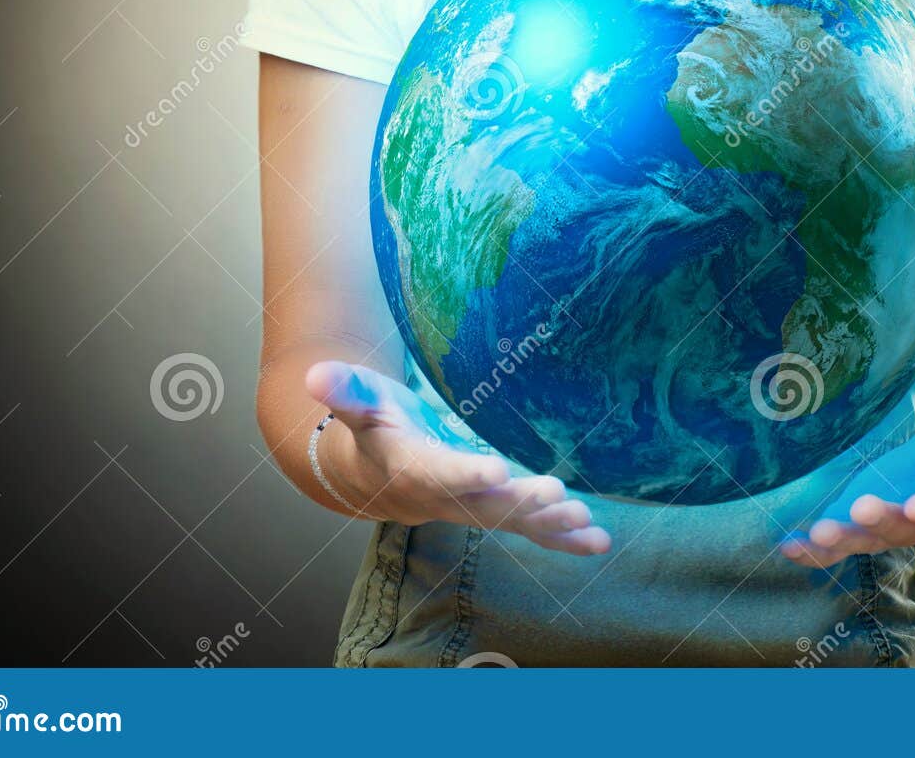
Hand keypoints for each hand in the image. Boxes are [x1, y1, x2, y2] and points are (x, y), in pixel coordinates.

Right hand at [304, 360, 611, 555]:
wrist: (367, 474)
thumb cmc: (368, 426)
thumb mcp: (357, 402)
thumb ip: (343, 389)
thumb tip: (315, 373)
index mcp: (411, 468)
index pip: (439, 474)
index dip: (464, 474)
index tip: (496, 470)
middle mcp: (443, 498)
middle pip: (484, 506)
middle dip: (522, 503)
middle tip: (558, 495)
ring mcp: (468, 509)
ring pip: (510, 522)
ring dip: (549, 525)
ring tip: (586, 521)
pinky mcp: (490, 510)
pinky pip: (527, 530)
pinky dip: (562, 539)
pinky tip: (598, 542)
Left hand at [778, 395, 914, 566]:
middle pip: (905, 525)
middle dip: (878, 522)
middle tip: (852, 514)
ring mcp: (899, 521)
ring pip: (870, 537)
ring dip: (841, 541)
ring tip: (813, 537)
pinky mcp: (873, 520)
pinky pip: (845, 540)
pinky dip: (816, 550)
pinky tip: (787, 549)